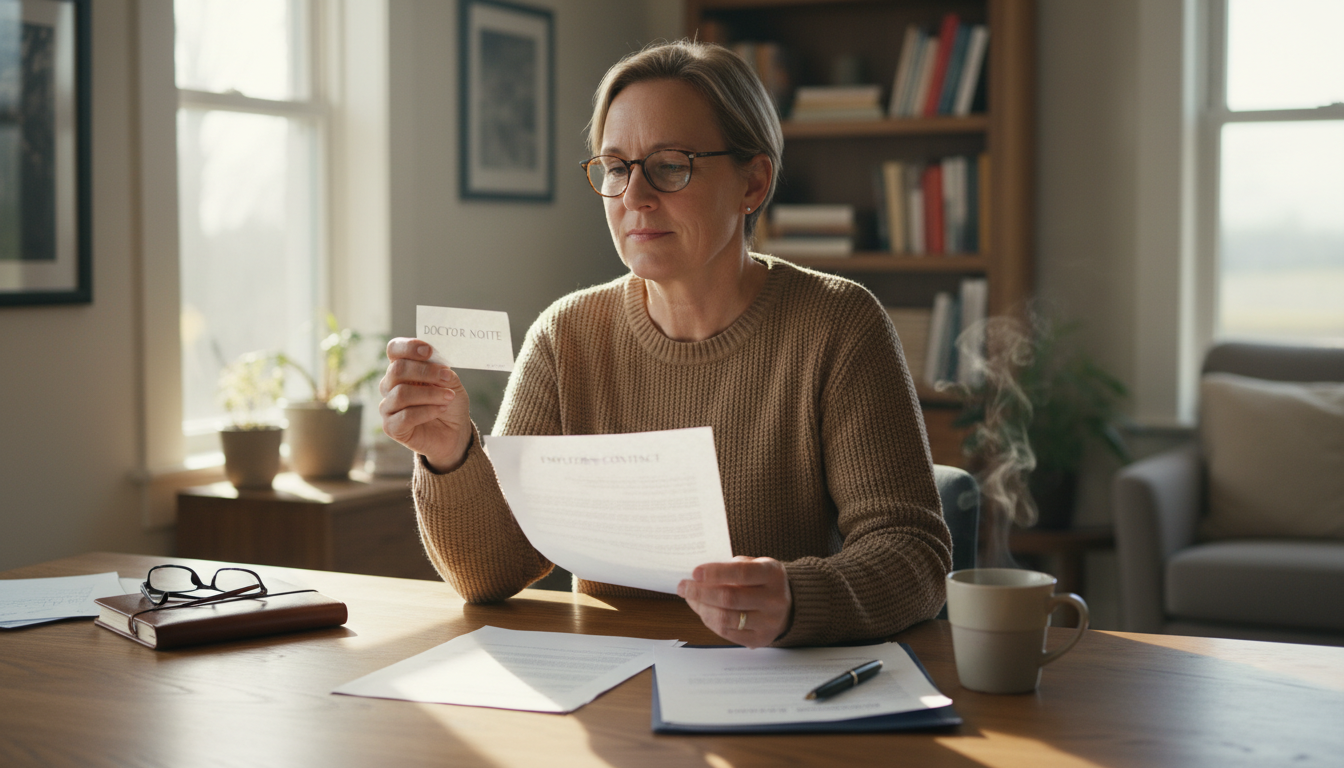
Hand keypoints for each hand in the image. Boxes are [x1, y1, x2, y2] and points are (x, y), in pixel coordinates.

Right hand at [378, 338, 471, 471]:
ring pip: (401, 394)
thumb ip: (440, 369)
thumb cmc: (450, 402)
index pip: (394, 350)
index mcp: (403, 369)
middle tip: (447, 377)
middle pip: (397, 370)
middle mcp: (390, 385)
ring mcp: (388, 407)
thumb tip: (433, 361)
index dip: (408, 347)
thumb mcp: (451, 381)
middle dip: (426, 372)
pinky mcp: (391, 427)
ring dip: (430, 394)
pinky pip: (405, 416)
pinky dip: (427, 411)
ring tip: (449, 397)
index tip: (429, 351)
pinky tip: (441, 410)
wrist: (455, 432)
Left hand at [677, 556, 792, 647]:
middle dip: (700, 592)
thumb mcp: (755, 564)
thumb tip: (697, 578)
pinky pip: (726, 633)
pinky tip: (703, 610)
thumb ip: (731, 568)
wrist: (788, 605)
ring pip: (725, 618)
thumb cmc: (762, 581)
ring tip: (690, 598)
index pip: (741, 573)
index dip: (715, 573)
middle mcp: (774, 600)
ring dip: (701, 608)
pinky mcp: (759, 639)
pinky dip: (709, 621)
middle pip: (730, 598)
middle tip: (683, 587)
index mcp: (772, 574)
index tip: (695, 572)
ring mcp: (768, 622)